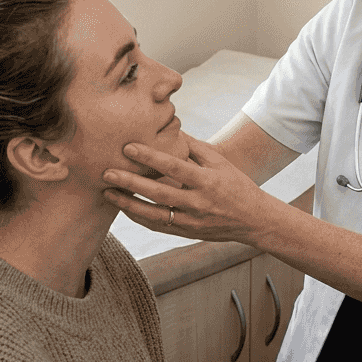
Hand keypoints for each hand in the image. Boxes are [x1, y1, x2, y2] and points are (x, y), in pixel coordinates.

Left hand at [102, 133, 278, 243]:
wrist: (254, 220)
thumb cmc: (237, 185)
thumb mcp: (220, 163)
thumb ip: (194, 148)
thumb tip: (170, 128)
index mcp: (207, 181)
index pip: (174, 167)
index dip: (150, 157)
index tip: (128, 147)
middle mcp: (198, 203)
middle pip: (158, 193)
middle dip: (131, 183)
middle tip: (107, 172)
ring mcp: (192, 221)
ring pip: (154, 215)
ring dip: (128, 204)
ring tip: (107, 193)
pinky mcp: (187, 233)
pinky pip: (158, 226)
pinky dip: (139, 217)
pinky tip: (124, 207)